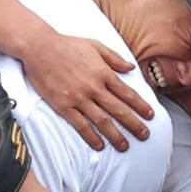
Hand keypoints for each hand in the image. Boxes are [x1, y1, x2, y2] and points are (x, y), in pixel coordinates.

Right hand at [20, 27, 153, 152]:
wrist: (40, 47)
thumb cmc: (67, 44)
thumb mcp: (95, 45)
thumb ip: (114, 58)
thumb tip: (131, 68)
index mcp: (103, 73)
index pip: (127, 93)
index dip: (140, 105)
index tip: (150, 115)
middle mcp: (94, 88)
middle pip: (119, 110)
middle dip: (134, 124)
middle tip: (145, 135)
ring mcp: (78, 98)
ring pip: (102, 121)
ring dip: (115, 135)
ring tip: (125, 146)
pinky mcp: (64, 106)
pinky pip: (80, 125)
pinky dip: (91, 137)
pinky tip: (99, 145)